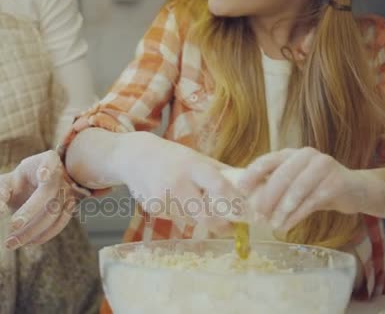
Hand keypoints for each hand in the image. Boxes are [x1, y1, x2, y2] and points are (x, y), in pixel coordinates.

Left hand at [0, 151, 80, 249]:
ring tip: (11, 243)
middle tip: (13, 226)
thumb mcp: (6, 182)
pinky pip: (59, 224)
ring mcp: (68, 192)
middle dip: (30, 211)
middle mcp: (61, 175)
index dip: (47, 167)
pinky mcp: (69, 208)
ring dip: (33, 230)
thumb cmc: (18, 183)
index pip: (49, 160)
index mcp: (45, 160)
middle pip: (49, 193)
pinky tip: (28, 243)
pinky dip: (44, 235)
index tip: (43, 176)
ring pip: (54, 213)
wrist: (34, 191)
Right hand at [114, 132, 242, 231]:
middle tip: (229, 228)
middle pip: (205, 215)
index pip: (219, 186)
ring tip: (189, 200)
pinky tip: (170, 198)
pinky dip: (180, 214)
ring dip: (198, 217)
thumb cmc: (172, 157)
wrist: (134, 156)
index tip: (246, 214)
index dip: (234, 203)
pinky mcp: (153, 208)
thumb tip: (250, 185)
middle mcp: (178, 182)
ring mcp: (164, 197)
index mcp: (193, 165)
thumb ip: (220, 171)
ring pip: (191, 219)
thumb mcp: (196, 157)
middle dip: (219, 226)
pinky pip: (175, 219)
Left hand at [232, 147, 367, 231]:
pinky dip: (296, 216)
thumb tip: (245, 200)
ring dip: (281, 210)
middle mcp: (306, 155)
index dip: (252, 173)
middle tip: (257, 215)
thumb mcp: (294, 183)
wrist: (353, 190)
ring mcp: (323, 166)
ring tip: (272, 224)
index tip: (240, 189)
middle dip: (267, 198)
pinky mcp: (336, 182)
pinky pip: (311, 201)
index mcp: (291, 153)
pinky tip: (286, 226)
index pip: (268, 160)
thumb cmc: (315, 187)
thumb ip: (274, 186)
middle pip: (282, 176)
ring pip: (296, 190)